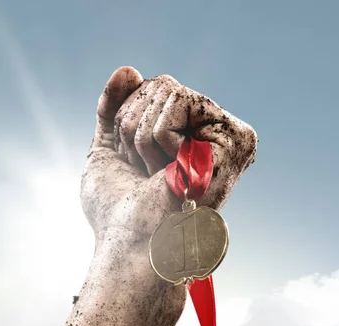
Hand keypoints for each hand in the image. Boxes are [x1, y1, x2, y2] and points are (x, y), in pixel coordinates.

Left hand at [81, 67, 256, 246]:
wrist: (130, 243)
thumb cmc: (116, 212)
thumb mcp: (106, 152)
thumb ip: (113, 110)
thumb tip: (128, 69)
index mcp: (181, 138)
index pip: (148, 91)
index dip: (124, 122)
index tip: (128, 163)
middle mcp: (205, 133)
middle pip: (157, 85)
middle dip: (131, 128)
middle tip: (142, 171)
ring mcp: (222, 135)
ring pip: (166, 91)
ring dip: (142, 137)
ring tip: (157, 174)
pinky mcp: (232, 138)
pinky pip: (178, 101)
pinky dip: (158, 137)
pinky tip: (171, 170)